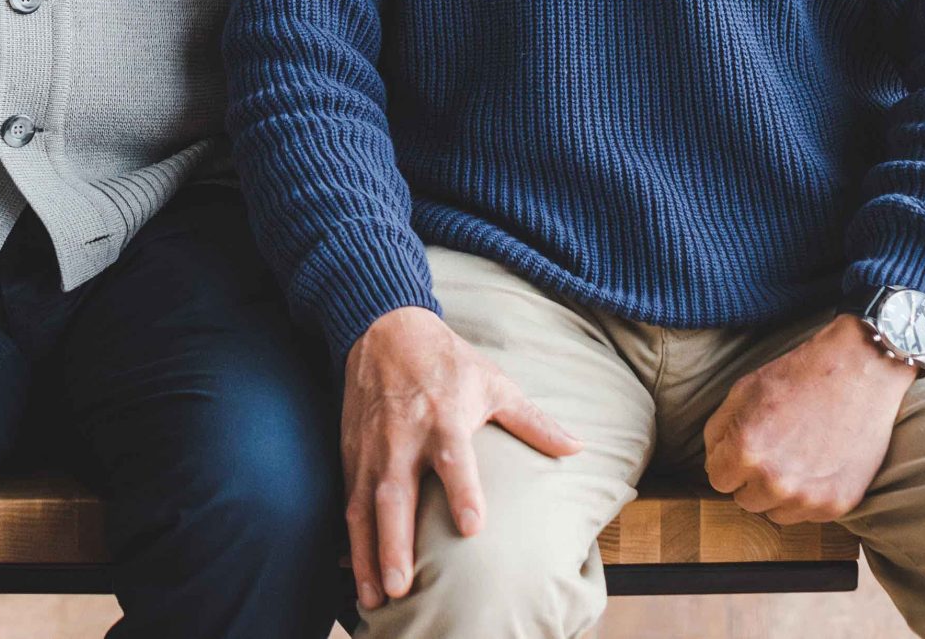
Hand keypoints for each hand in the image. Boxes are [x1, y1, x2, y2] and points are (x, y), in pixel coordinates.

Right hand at [341, 307, 580, 611]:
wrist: (383, 328)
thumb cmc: (445, 361)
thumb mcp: (493, 382)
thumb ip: (532, 420)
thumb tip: (578, 448)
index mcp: (442, 416)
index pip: (453, 457)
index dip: (462, 490)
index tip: (472, 527)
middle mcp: (402, 436)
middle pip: (394, 494)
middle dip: (394, 542)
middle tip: (402, 586)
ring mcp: (371, 447)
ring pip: (362, 507)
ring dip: (366, 553)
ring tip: (373, 597)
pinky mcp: (350, 453)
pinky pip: (346, 501)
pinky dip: (348, 539)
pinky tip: (351, 572)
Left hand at [702, 314, 914, 523]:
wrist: (858, 372)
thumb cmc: (798, 377)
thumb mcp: (742, 391)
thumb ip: (718, 432)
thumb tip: (713, 462)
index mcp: (745, 452)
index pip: (718, 479)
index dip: (729, 460)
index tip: (746, 445)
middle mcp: (775, 482)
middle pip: (745, 500)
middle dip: (751, 478)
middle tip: (774, 448)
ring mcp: (809, 497)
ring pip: (776, 512)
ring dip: (779, 492)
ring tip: (796, 457)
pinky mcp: (838, 504)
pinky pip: (808, 514)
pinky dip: (809, 495)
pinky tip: (819, 464)